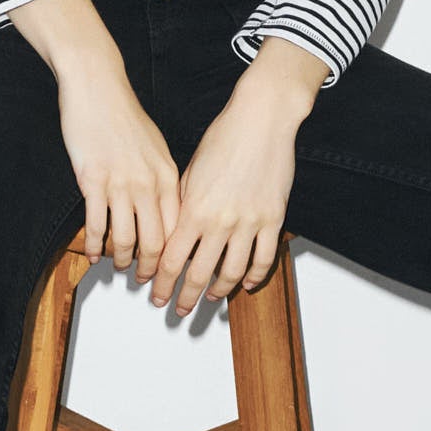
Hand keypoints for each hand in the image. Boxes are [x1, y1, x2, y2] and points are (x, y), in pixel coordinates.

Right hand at [8, 0, 181, 274]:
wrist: (99, 88)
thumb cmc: (125, 117)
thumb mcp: (156, 149)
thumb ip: (163, 181)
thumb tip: (168, 211)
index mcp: (168, 177)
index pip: (178, 229)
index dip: (175, 256)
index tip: (172, 273)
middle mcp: (148, 185)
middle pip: (155, 242)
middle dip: (152, 270)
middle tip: (148, 285)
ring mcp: (120, 185)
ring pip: (125, 238)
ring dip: (122, 261)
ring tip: (119, 269)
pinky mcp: (92, 181)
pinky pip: (96, 224)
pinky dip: (95, 244)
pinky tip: (94, 253)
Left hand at [150, 37, 328, 314]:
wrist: (261, 120)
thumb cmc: (223, 139)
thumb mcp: (188, 172)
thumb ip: (181, 207)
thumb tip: (172, 233)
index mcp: (193, 210)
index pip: (171, 260)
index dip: (162, 283)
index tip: (157, 296)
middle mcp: (220, 222)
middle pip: (199, 274)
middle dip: (186, 297)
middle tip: (179, 310)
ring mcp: (248, 223)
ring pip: (232, 272)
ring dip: (219, 291)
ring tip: (211, 299)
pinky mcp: (273, 219)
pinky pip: (264, 258)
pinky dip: (254, 276)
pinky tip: (246, 284)